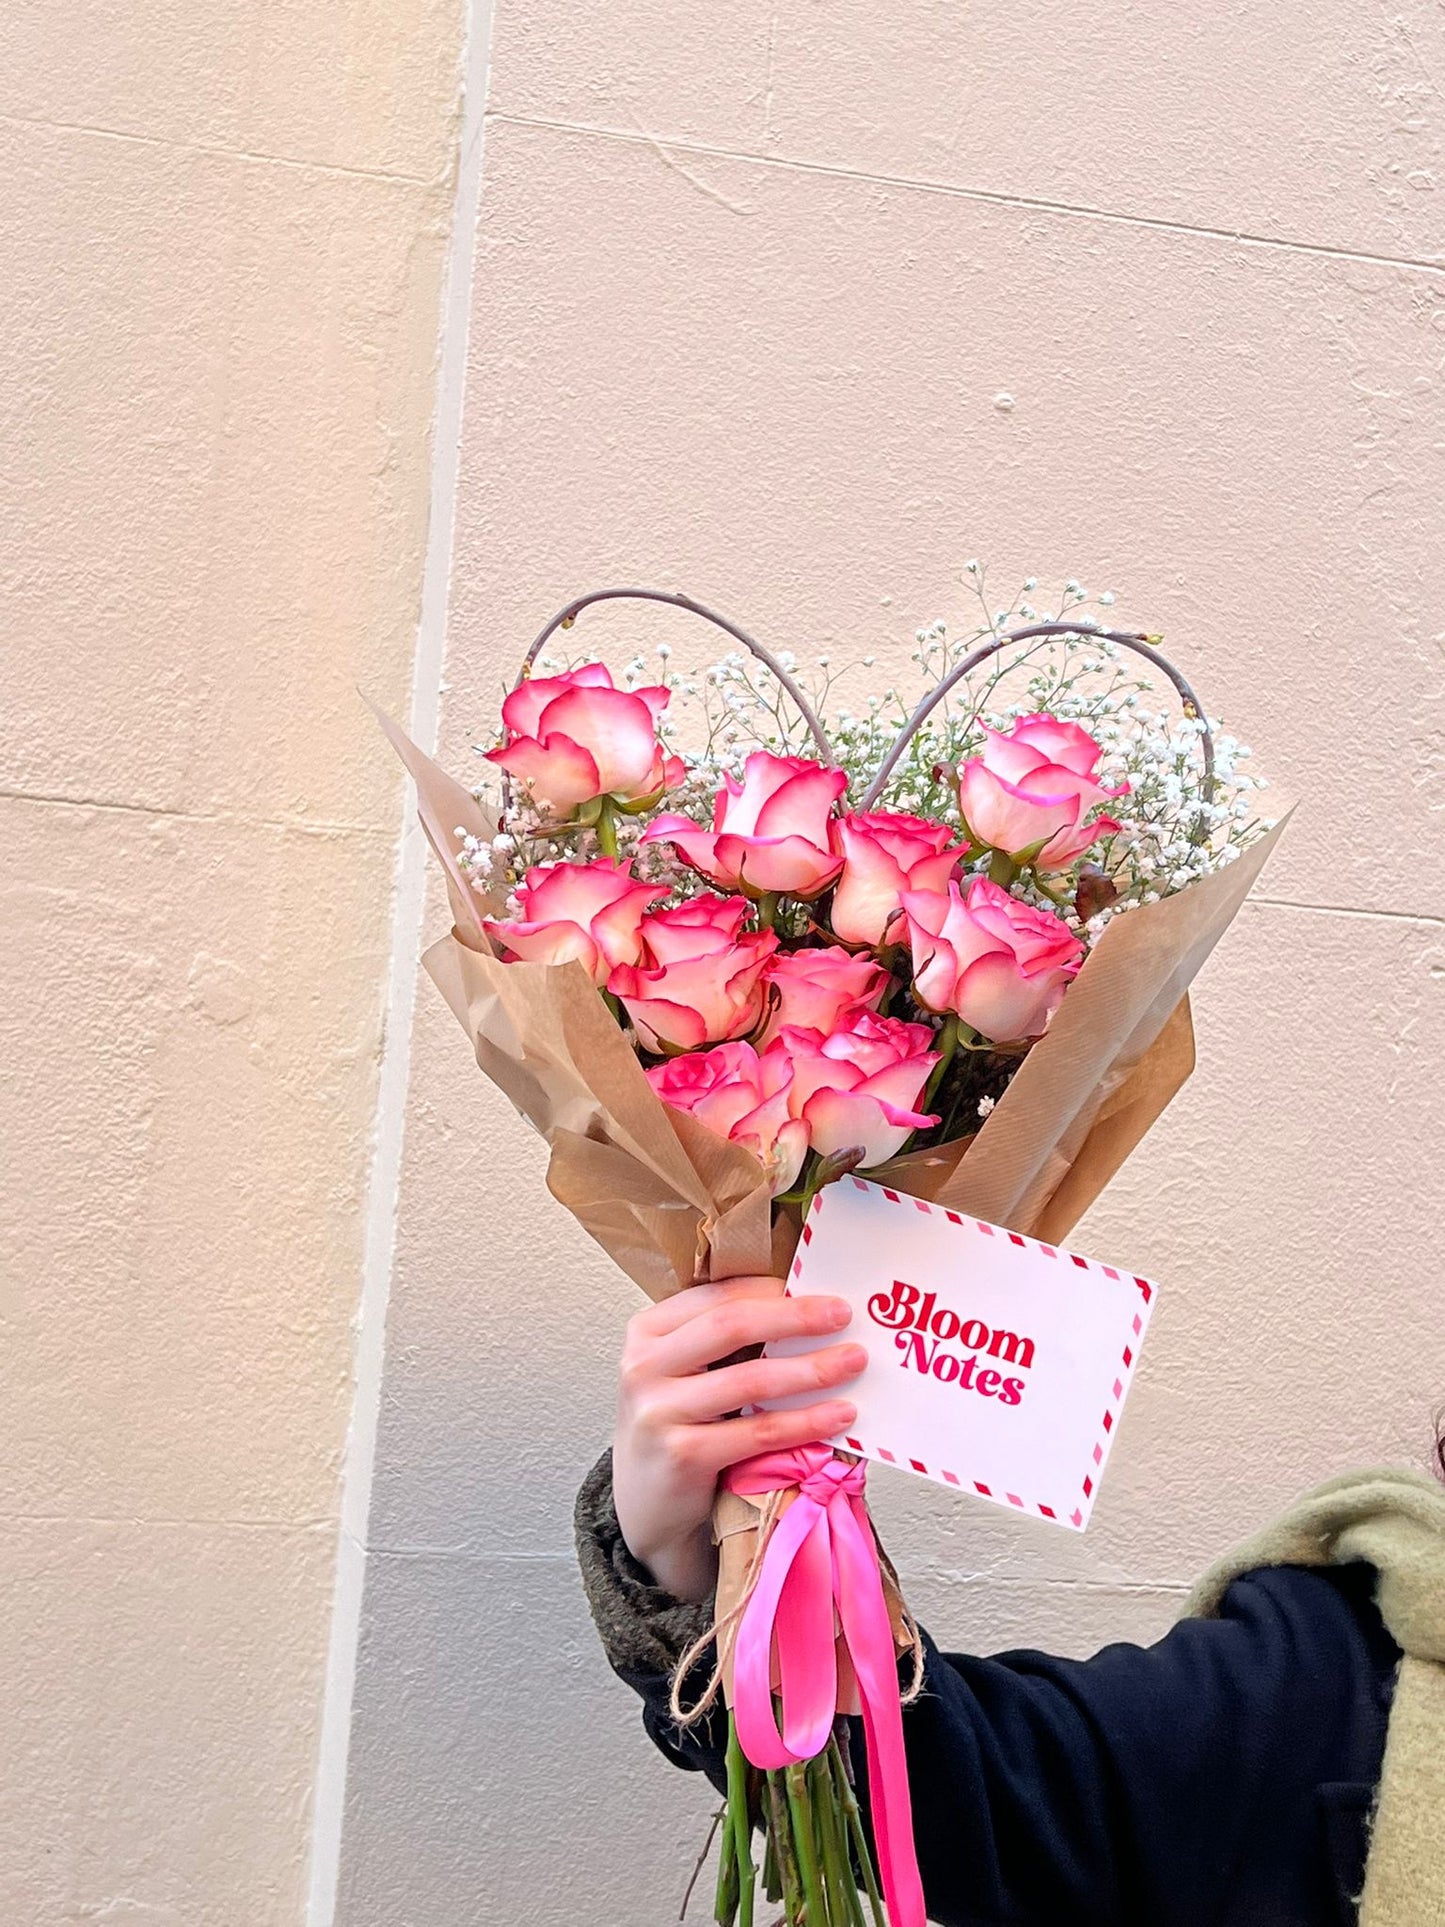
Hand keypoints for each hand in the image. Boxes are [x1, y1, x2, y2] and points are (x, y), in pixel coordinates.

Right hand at [611, 1275, 864, 1603]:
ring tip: (852, 1362)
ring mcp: (660, 1411)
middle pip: (731, 1325)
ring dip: (811, 1369)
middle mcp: (644, 1365)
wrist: (647, 1504)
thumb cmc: (677, 1427)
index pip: (717, 1295)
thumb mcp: (683, 1372)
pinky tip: (839, 1415)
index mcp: (647, 1331)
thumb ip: (723, 1340)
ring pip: (750, 1379)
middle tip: (843, 1314)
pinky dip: (805, 1421)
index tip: (819, 1289)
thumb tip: (804, 1307)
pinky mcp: (683, 1454)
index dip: (772, 1289)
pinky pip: (758, 1431)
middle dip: (795, 1317)